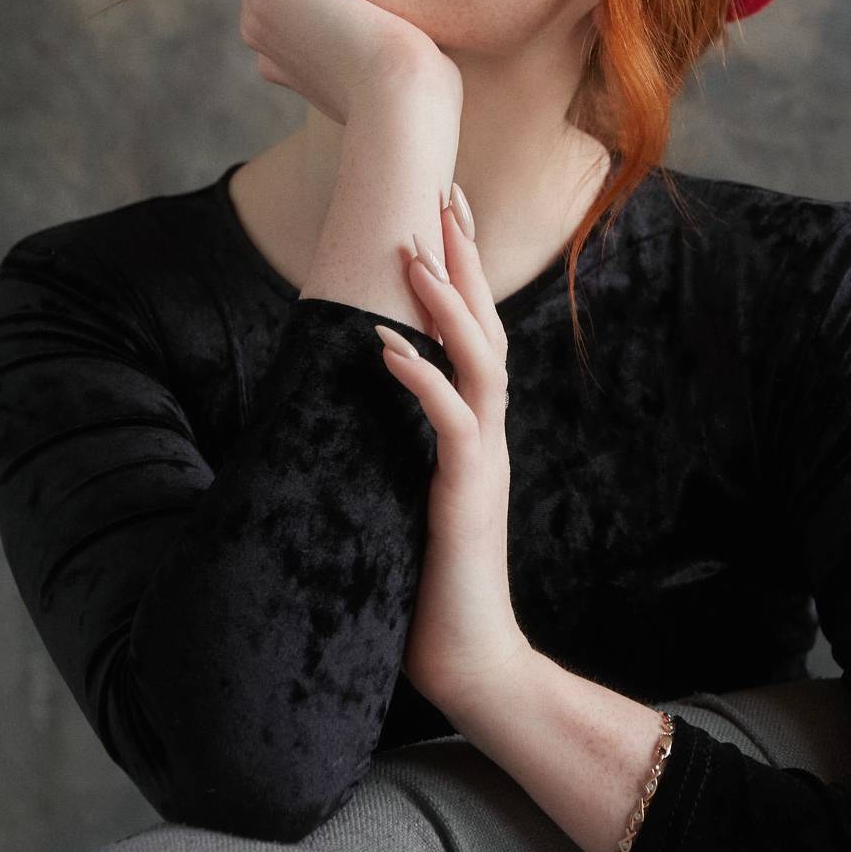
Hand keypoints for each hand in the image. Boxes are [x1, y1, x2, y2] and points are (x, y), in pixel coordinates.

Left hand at [377, 189, 532, 716]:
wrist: (468, 658)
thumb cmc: (429, 581)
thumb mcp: (413, 493)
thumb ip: (403, 444)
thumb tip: (362, 399)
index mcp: (475, 429)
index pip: (475, 333)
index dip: (463, 272)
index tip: (443, 215)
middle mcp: (488, 434)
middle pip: (486, 327)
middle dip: (465, 259)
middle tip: (443, 193)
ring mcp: (483, 463)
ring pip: (480, 363)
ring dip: (447, 306)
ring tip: (414, 253)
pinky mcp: (468, 497)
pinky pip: (452, 425)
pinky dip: (422, 381)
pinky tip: (388, 349)